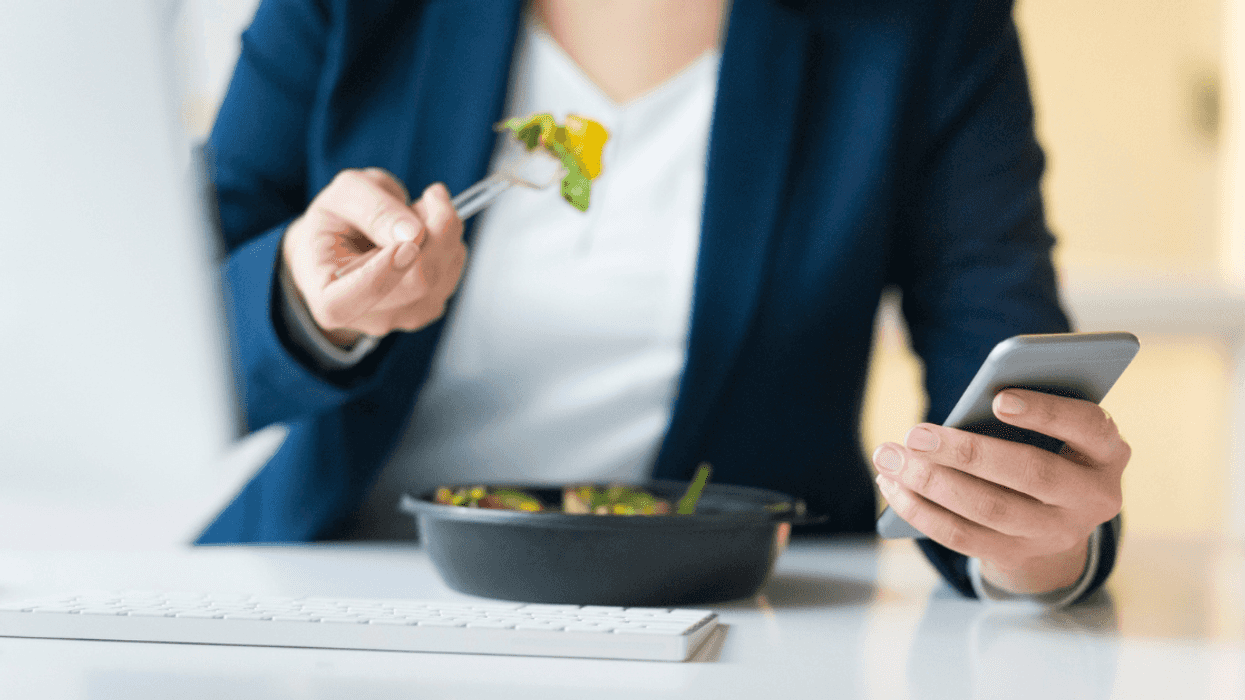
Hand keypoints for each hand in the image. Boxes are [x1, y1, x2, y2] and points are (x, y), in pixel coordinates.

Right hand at [281, 168, 466, 347]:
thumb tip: (412, 232)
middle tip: (431, 195)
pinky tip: (425, 233)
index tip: (405, 243)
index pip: (343, 303)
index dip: (377, 276)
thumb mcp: (342, 195)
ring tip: (415, 215)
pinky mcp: (426, 309)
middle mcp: (363, 315)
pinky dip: (450, 244)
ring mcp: (399, 317)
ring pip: (441, 275)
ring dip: (444, 233)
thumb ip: (372, 208)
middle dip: (435, 230)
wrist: (345, 242)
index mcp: (325, 294)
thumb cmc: (336, 221)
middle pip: (415, 283)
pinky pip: (451, 273)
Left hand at [873, 389, 1128, 594]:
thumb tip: (965, 411)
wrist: (1055, 517)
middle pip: (1028, 474)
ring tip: (888, 456)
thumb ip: (1026, 413)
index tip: (999, 398)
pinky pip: (963, 537)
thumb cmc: (1046, 446)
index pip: (1087, 426)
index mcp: (1107, 452)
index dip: (1045, 413)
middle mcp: (1093, 497)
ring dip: (930, 481)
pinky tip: (892, 486)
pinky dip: (921, 511)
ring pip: (989, 509)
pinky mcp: (1019, 554)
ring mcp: (1057, 533)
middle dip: (965, 452)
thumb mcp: (1053, 428)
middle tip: (914, 433)